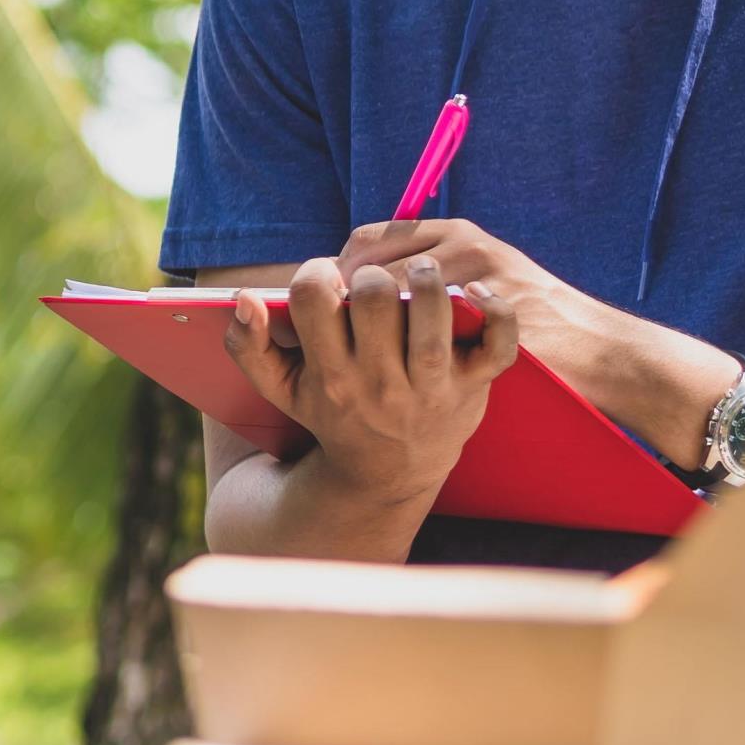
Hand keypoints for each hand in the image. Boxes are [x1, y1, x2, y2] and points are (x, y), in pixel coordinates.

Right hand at [223, 250, 519, 510]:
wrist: (388, 471)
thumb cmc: (332, 411)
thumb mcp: (281, 389)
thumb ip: (249, 345)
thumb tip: (245, 298)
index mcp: (329, 374)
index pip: (314, 299)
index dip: (316, 273)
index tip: (326, 281)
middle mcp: (379, 381)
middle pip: (376, 297)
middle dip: (372, 275)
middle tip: (372, 283)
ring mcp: (429, 386)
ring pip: (434, 313)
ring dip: (426, 278)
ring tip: (418, 272)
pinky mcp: (472, 386)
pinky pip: (498, 343)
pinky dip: (497, 311)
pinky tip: (476, 289)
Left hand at [336, 216, 739, 465]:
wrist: (591, 349)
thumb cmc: (525, 318)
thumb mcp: (474, 281)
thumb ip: (424, 273)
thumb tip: (352, 285)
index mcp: (452, 233)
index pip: (366, 240)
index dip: (337, 271)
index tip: (321, 301)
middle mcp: (463, 243)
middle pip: (368, 262)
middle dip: (340, 295)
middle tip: (324, 328)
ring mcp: (480, 275)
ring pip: (390, 289)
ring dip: (363, 319)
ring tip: (350, 346)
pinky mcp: (495, 311)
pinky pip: (432, 320)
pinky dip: (405, 338)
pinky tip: (395, 360)